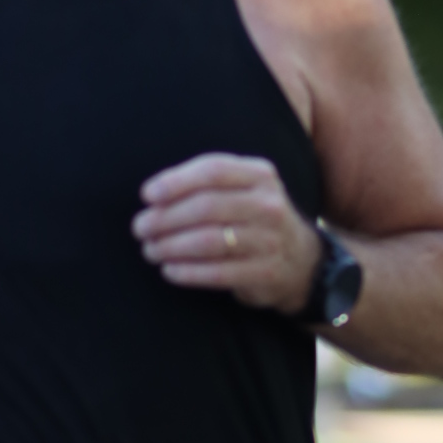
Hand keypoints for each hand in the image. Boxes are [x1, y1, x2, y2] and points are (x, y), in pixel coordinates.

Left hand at [132, 153, 322, 312]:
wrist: (301, 260)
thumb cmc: (252, 218)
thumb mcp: (240, 189)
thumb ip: (204, 184)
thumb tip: (152, 195)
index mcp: (259, 175)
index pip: (212, 170)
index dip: (175, 182)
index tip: (147, 195)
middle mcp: (268, 204)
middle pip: (207, 206)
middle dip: (165, 218)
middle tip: (140, 228)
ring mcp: (270, 240)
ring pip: (209, 241)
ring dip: (171, 246)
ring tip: (150, 250)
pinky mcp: (266, 272)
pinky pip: (218, 272)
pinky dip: (188, 272)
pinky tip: (169, 271)